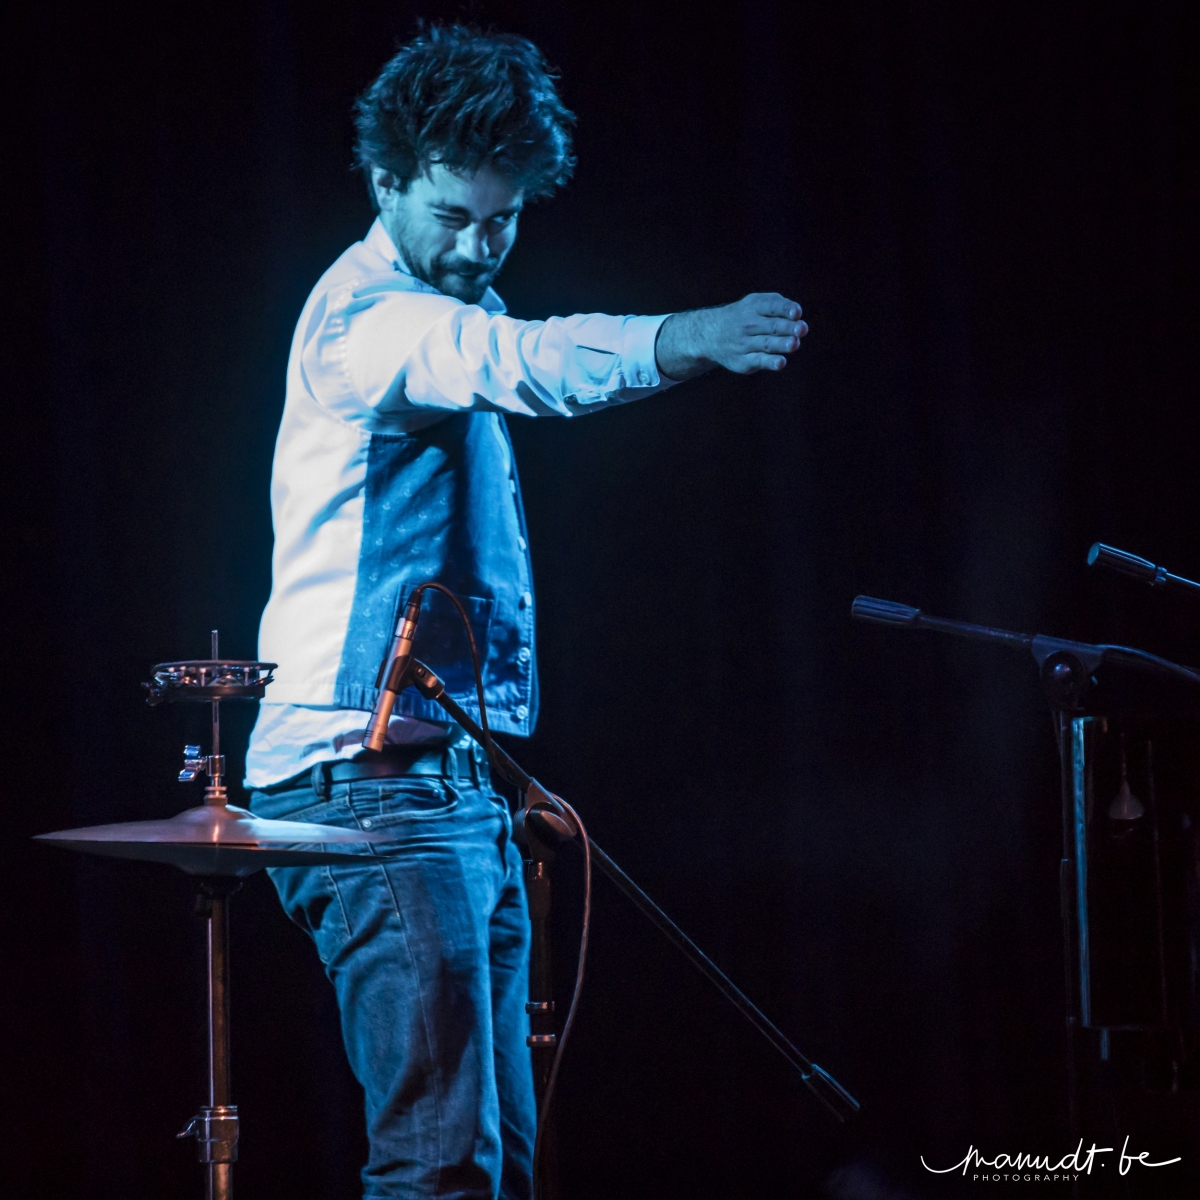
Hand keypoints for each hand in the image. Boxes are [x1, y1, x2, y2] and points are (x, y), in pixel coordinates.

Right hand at [654, 293, 807, 380]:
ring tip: (794, 344)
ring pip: (767, 344)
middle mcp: (748, 324)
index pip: (772, 306)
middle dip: (788, 328)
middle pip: (772, 326)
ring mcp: (745, 344)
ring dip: (781, 344)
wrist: (711, 335)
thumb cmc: (744, 316)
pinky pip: (758, 361)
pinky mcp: (743, 361)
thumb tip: (798, 316)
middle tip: (802, 329)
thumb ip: (779, 305)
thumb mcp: (756, 303)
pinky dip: (770, 362)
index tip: (797, 313)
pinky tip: (781, 362)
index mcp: (754, 307)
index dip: (786, 309)